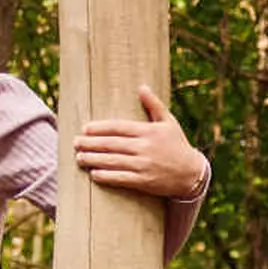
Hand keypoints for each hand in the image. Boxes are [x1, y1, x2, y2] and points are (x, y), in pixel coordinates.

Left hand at [74, 86, 210, 201]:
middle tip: (75, 142)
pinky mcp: (144, 181)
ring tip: (79, 157)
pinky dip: (106, 176)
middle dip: (91, 143)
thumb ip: (154, 105)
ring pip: (113, 161)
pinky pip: (121, 178)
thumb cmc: (178, 145)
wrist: (192, 174)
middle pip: (111, 144)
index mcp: (148, 131)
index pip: (118, 127)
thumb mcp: (169, 122)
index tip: (85, 128)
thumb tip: (142, 87)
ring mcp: (144, 165)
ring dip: (94, 159)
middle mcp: (144, 147)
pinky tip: (94, 174)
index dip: (100, 128)